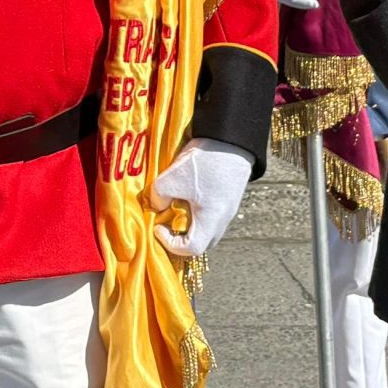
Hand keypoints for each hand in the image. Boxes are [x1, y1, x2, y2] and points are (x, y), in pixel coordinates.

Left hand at [152, 140, 254, 258]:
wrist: (231, 138)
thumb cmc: (204, 163)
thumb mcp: (172, 179)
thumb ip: (158, 197)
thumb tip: (156, 206)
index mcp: (211, 221)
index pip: (192, 249)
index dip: (170, 244)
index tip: (158, 226)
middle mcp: (223, 219)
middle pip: (202, 242)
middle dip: (180, 238)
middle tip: (166, 221)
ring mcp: (228, 208)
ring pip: (207, 228)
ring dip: (189, 223)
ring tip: (175, 206)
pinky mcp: (228, 196)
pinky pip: (211, 214)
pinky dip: (197, 212)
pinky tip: (187, 194)